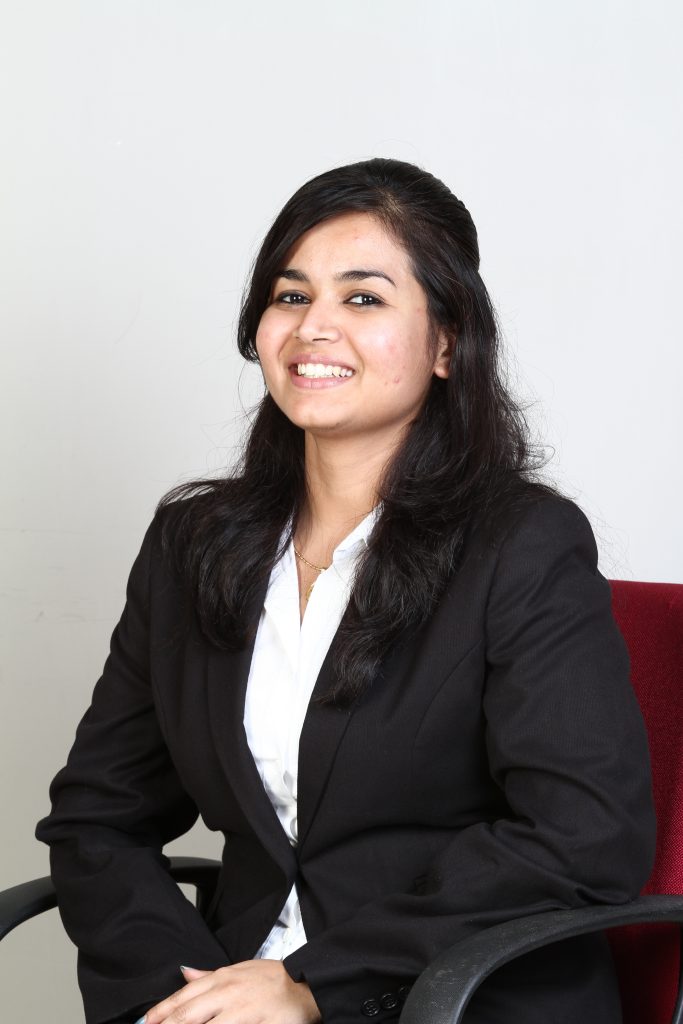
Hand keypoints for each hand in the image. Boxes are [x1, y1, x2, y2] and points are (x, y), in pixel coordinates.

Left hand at [139, 958, 320, 1023]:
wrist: (304, 985)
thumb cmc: (270, 979)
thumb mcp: (238, 970)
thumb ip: (209, 976)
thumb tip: (184, 973)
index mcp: (222, 979)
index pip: (182, 998)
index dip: (159, 1014)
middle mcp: (228, 995)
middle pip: (187, 1016)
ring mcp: (243, 1013)